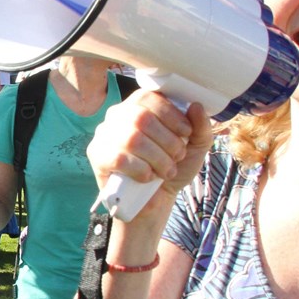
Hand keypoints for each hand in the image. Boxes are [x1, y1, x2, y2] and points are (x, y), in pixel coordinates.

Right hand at [86, 91, 212, 218]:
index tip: (186, 133)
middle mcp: (118, 115)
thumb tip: (196, 106)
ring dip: (157, 158)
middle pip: (141, 118)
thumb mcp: (194, 147)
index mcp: (139, 106)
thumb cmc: (171, 168)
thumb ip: (201, 127)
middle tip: (178, 156)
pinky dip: (140, 169)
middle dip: (167, 140)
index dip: (171, 115)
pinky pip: (118, 158)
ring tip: (166, 170)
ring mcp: (104, 135)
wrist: (155, 200)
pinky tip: (148, 177)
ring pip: (131, 139)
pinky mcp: (98, 156)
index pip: (149, 97)